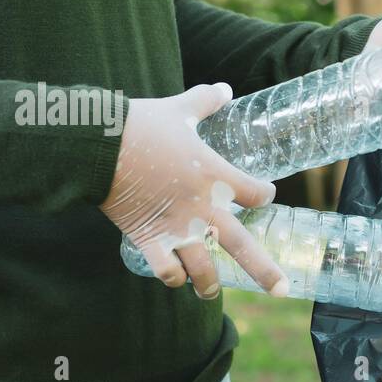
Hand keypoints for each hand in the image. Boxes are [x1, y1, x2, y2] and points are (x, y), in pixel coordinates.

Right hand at [101, 83, 287, 299]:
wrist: (99, 145)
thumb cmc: (142, 124)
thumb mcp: (180, 109)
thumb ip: (205, 101)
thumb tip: (225, 88)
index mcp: (216, 176)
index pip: (256, 194)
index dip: (264, 194)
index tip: (265, 195)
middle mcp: (203, 209)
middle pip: (243, 246)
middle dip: (265, 271)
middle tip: (282, 289)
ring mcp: (177, 228)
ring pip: (204, 268)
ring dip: (210, 285)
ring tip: (211, 293)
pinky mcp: (149, 239)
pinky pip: (167, 270)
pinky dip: (172, 277)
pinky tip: (176, 278)